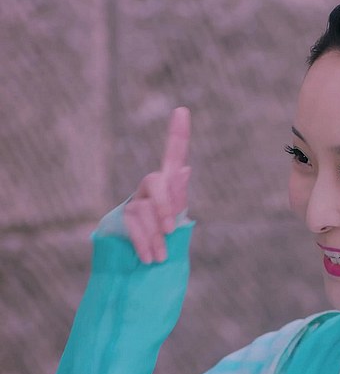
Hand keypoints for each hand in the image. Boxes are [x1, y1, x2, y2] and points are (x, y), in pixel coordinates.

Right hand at [125, 107, 191, 262]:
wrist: (146, 262)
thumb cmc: (168, 237)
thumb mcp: (179, 218)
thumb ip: (179, 197)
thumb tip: (184, 170)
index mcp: (170, 183)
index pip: (174, 155)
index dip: (178, 133)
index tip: (182, 110)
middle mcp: (151, 186)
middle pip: (155, 182)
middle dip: (163, 206)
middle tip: (171, 229)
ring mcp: (135, 201)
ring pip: (144, 210)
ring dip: (155, 236)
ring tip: (161, 255)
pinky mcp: (122, 217)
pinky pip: (132, 226)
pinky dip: (144, 244)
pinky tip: (149, 258)